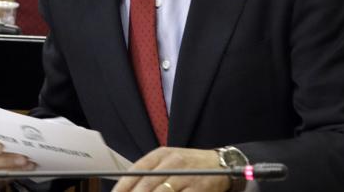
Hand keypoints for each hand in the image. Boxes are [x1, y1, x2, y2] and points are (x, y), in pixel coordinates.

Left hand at [113, 147, 229, 191]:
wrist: (220, 164)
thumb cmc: (189, 165)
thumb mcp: (168, 161)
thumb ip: (149, 172)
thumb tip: (127, 188)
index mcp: (161, 154)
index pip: (136, 170)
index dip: (122, 187)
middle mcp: (173, 162)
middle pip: (147, 184)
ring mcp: (186, 176)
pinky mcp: (198, 188)